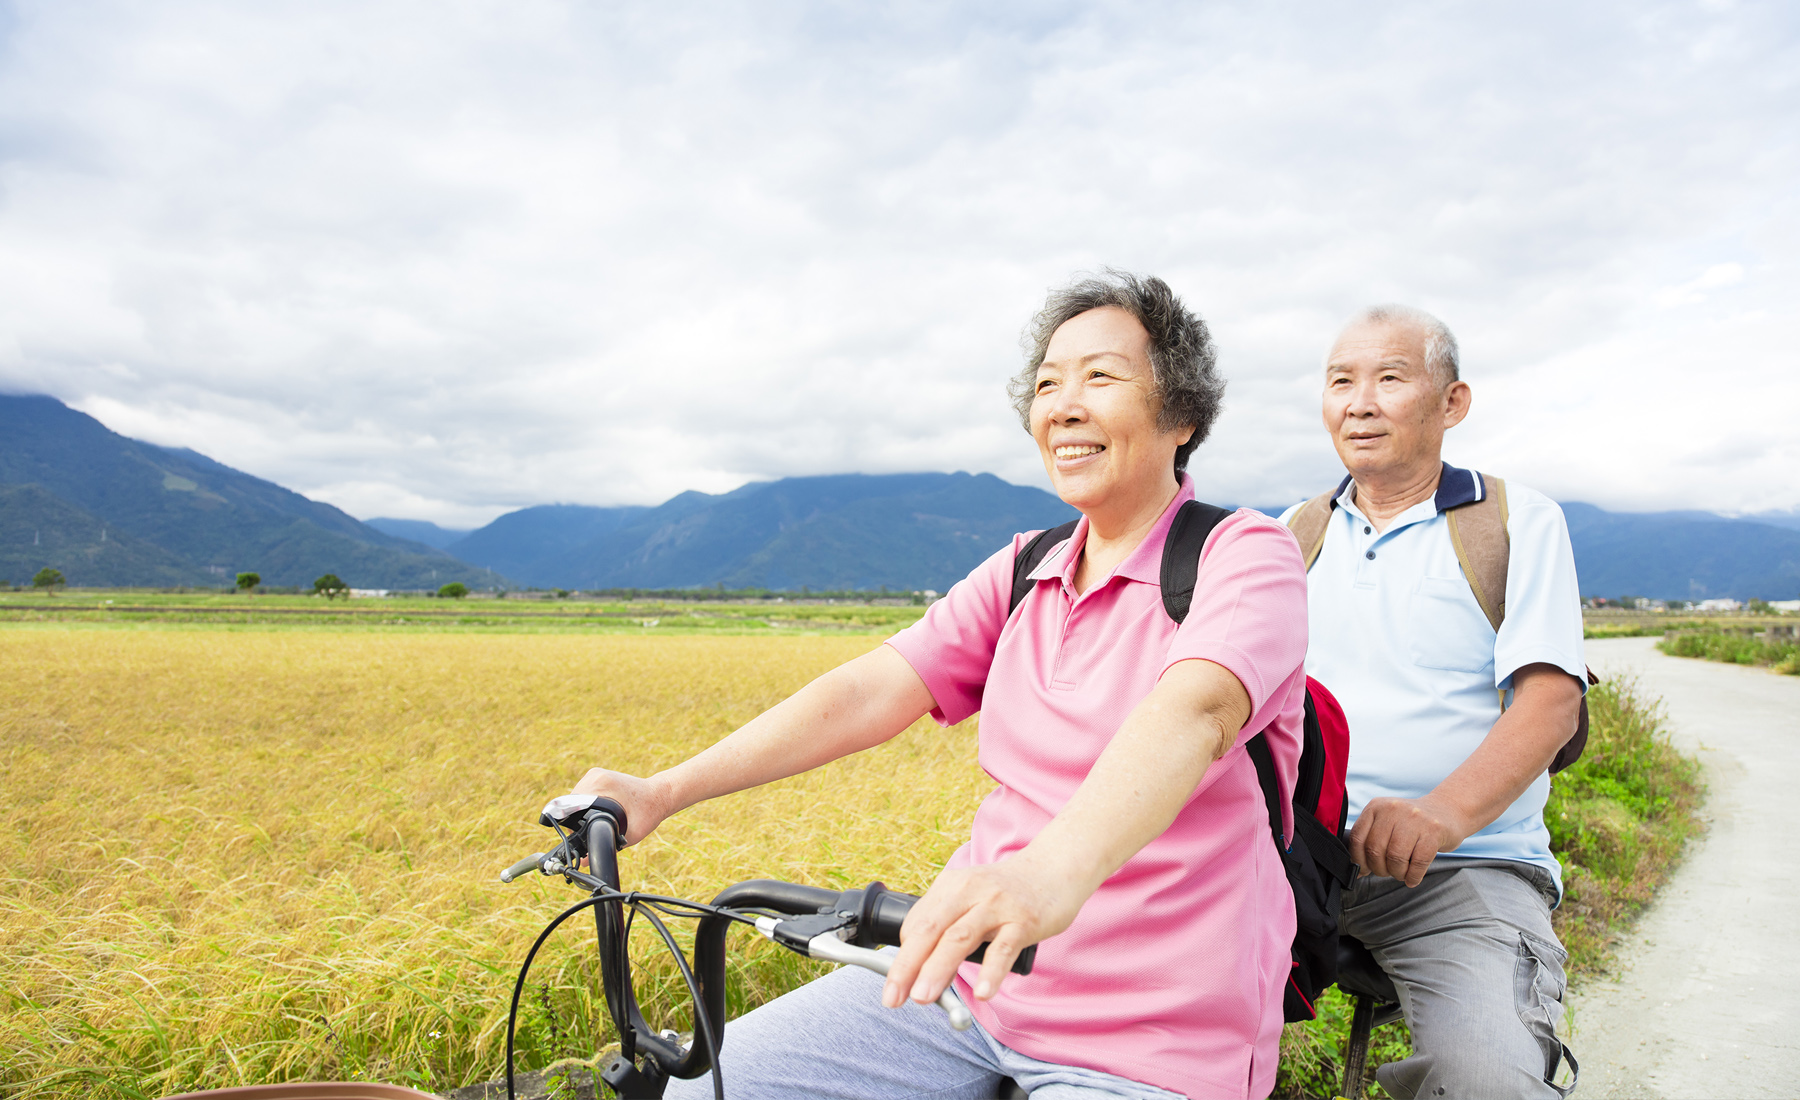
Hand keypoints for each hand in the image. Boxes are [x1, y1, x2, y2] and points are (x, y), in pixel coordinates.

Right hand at [569, 768, 671, 845]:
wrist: (659, 796)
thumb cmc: (648, 812)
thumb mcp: (630, 834)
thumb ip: (607, 847)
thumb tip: (584, 861)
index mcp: (600, 784)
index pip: (571, 805)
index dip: (572, 823)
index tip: (579, 833)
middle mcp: (595, 776)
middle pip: (572, 801)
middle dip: (577, 818)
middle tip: (592, 829)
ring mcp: (595, 774)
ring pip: (576, 797)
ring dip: (581, 810)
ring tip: (597, 820)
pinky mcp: (598, 776)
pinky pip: (584, 792)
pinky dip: (587, 803)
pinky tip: (598, 811)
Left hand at [880, 855, 1080, 1010]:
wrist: (1056, 868)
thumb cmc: (1009, 891)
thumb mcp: (972, 896)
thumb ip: (949, 923)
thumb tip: (922, 966)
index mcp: (951, 886)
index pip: (917, 923)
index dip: (904, 956)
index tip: (896, 985)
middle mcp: (970, 891)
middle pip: (929, 930)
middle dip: (906, 965)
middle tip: (892, 997)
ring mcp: (997, 905)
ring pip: (959, 938)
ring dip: (937, 969)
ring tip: (922, 996)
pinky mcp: (1024, 920)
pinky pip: (1003, 948)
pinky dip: (990, 972)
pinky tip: (982, 992)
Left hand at [1348, 794, 1472, 886]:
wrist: (1447, 810)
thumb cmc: (1412, 824)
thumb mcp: (1387, 822)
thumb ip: (1370, 839)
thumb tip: (1358, 871)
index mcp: (1376, 806)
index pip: (1357, 838)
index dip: (1358, 860)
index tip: (1365, 871)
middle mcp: (1393, 809)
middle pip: (1375, 850)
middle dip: (1379, 869)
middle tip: (1387, 872)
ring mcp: (1414, 819)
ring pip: (1395, 857)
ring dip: (1397, 873)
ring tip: (1401, 874)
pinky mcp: (1434, 831)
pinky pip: (1418, 862)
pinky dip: (1413, 876)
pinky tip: (1412, 879)